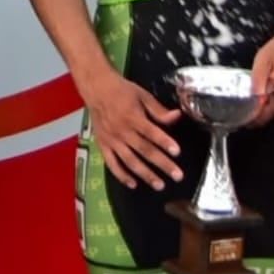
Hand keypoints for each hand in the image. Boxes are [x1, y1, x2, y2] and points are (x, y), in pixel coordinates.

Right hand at [81, 71, 184, 190]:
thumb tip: (177, 116)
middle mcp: (122, 131)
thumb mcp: (142, 95)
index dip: (164, 142)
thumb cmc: (121, 90)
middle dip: (162, 164)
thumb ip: (159, 110)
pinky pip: (112, 164)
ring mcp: (112, 140)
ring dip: (145, 174)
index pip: (151, 132)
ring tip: (159, 185)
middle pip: (144, 150)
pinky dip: (121, 175)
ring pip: (130, 161)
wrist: (96, 89)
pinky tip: (132, 184)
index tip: (177, 152)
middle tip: (177, 175)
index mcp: (133, 116)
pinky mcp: (103, 145)